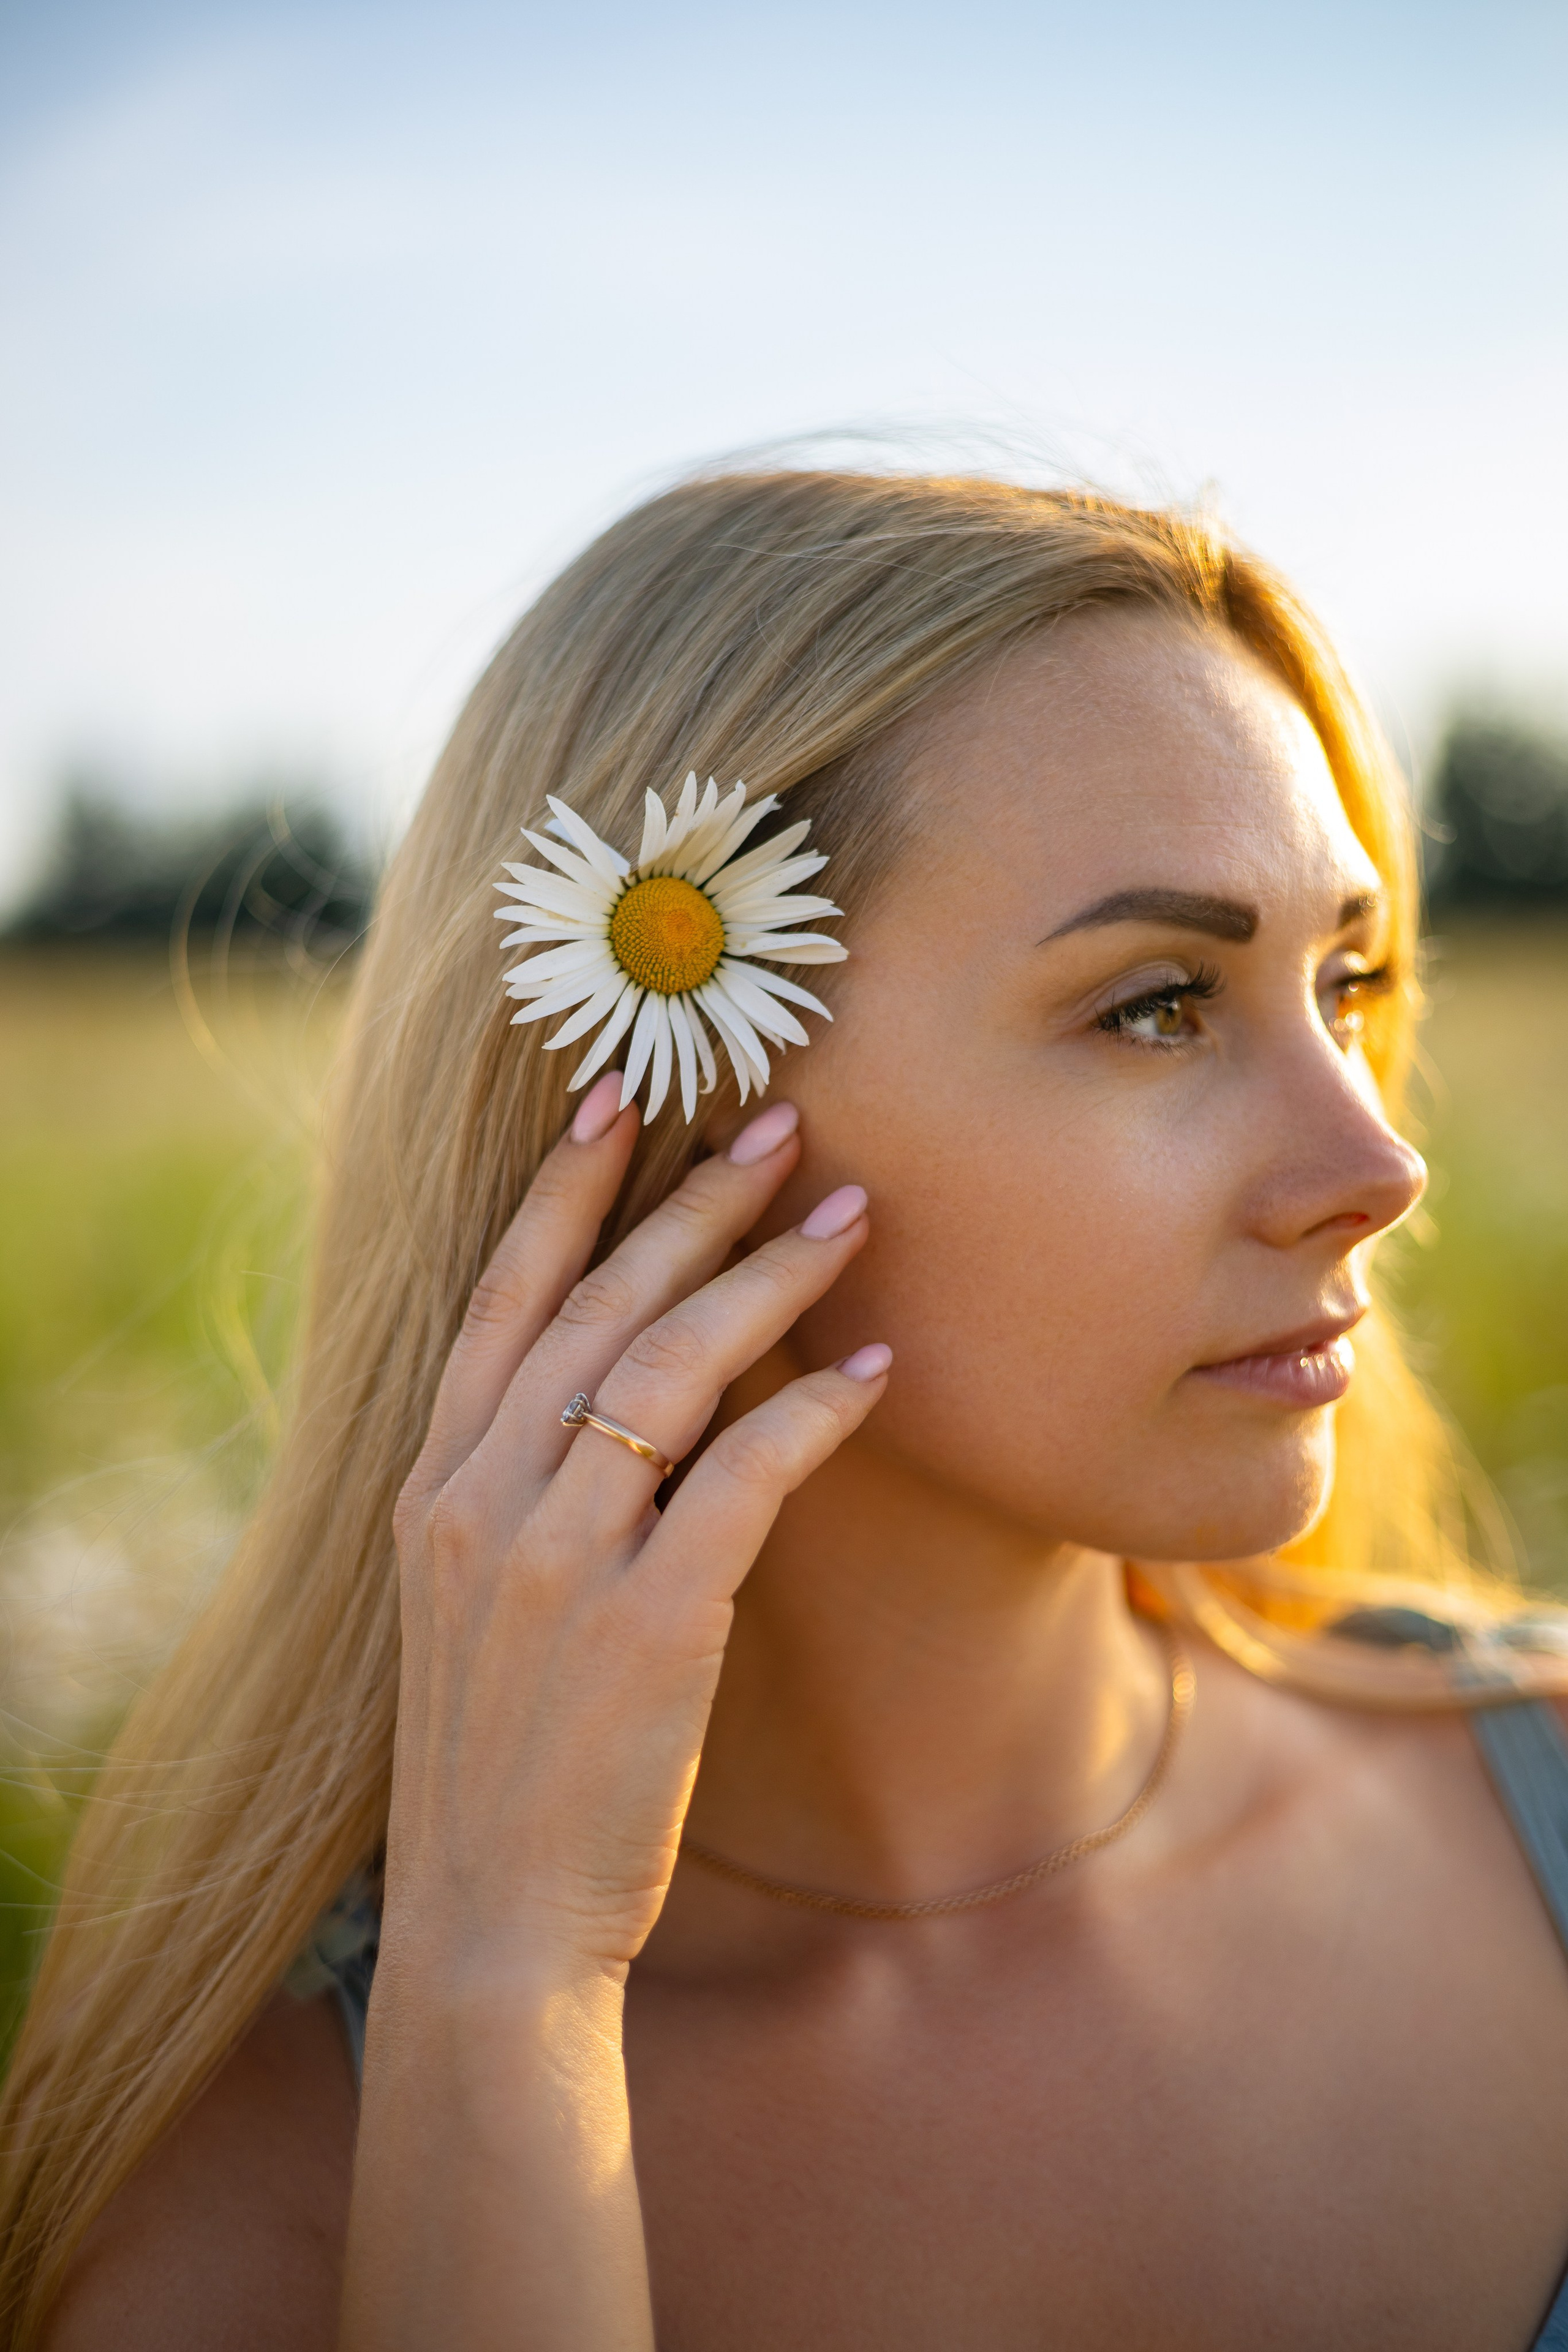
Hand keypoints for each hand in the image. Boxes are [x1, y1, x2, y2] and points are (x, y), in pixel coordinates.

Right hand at [384, 1074, 889, 1990]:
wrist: (490, 1917)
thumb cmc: (503, 1756)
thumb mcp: (478, 1603)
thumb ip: (528, 1491)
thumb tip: (632, 1388)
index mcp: (434, 1486)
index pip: (500, 1297)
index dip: (563, 1191)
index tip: (620, 1096)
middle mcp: (482, 1500)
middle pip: (598, 1306)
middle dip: (691, 1202)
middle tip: (778, 1125)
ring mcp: (557, 1558)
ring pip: (671, 1366)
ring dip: (767, 1278)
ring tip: (847, 1215)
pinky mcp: (645, 1623)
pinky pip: (742, 1477)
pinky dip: (811, 1415)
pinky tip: (874, 1378)